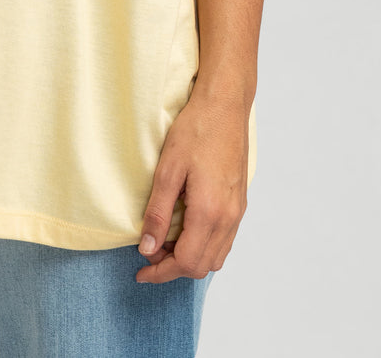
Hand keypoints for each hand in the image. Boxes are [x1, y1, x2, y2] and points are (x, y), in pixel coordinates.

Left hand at [135, 92, 248, 283]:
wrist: (225, 107)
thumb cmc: (195, 131)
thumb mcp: (168, 170)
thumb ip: (158, 213)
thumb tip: (146, 248)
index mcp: (209, 213)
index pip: (186, 262)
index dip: (160, 272)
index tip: (140, 271)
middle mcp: (228, 218)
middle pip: (201, 266)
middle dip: (173, 267)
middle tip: (148, 251)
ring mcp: (237, 212)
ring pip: (215, 257)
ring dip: (189, 258)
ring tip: (164, 241)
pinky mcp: (239, 203)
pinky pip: (224, 241)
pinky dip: (204, 246)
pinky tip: (186, 230)